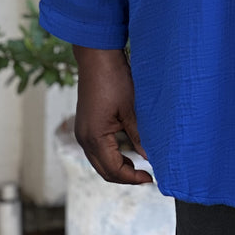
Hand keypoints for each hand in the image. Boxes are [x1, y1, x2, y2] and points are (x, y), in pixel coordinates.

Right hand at [72, 45, 153, 184]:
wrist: (97, 57)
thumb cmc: (114, 79)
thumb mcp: (131, 109)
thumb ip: (139, 136)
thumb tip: (150, 158)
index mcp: (94, 137)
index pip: (113, 170)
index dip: (132, 178)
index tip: (151, 178)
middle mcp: (84, 138)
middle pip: (104, 170)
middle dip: (125, 176)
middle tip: (147, 176)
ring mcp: (82, 131)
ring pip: (99, 161)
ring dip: (117, 167)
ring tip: (139, 166)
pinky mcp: (85, 124)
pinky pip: (97, 149)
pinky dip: (111, 155)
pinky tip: (127, 151)